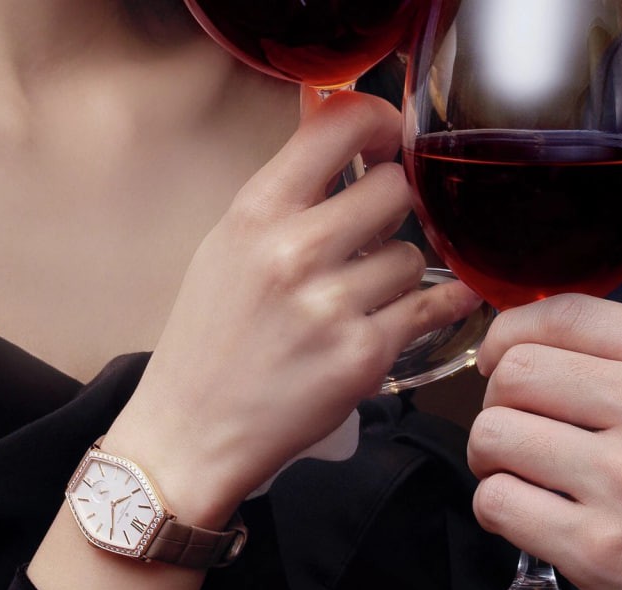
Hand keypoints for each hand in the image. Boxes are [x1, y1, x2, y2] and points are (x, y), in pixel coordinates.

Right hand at [105, 89, 480, 525]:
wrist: (188, 435)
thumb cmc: (208, 341)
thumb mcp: (227, 248)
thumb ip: (287, 193)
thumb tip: (339, 125)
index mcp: (255, 212)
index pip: (339, 124)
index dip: (381, 122)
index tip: (390, 140)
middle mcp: (293, 251)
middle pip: (395, 189)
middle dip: (396, 211)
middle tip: (377, 235)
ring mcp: (331, 306)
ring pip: (415, 257)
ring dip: (401, 274)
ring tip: (365, 297)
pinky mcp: (363, 356)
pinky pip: (430, 309)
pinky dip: (433, 309)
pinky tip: (426, 307)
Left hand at [467, 294, 621, 589]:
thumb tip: (538, 346)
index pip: (565, 312)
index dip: (511, 334)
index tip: (503, 361)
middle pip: (516, 370)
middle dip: (499, 399)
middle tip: (521, 432)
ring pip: (494, 433)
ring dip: (492, 457)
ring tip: (524, 477)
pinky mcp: (600, 551)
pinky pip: (497, 502)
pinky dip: (498, 509)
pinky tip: (530, 518)